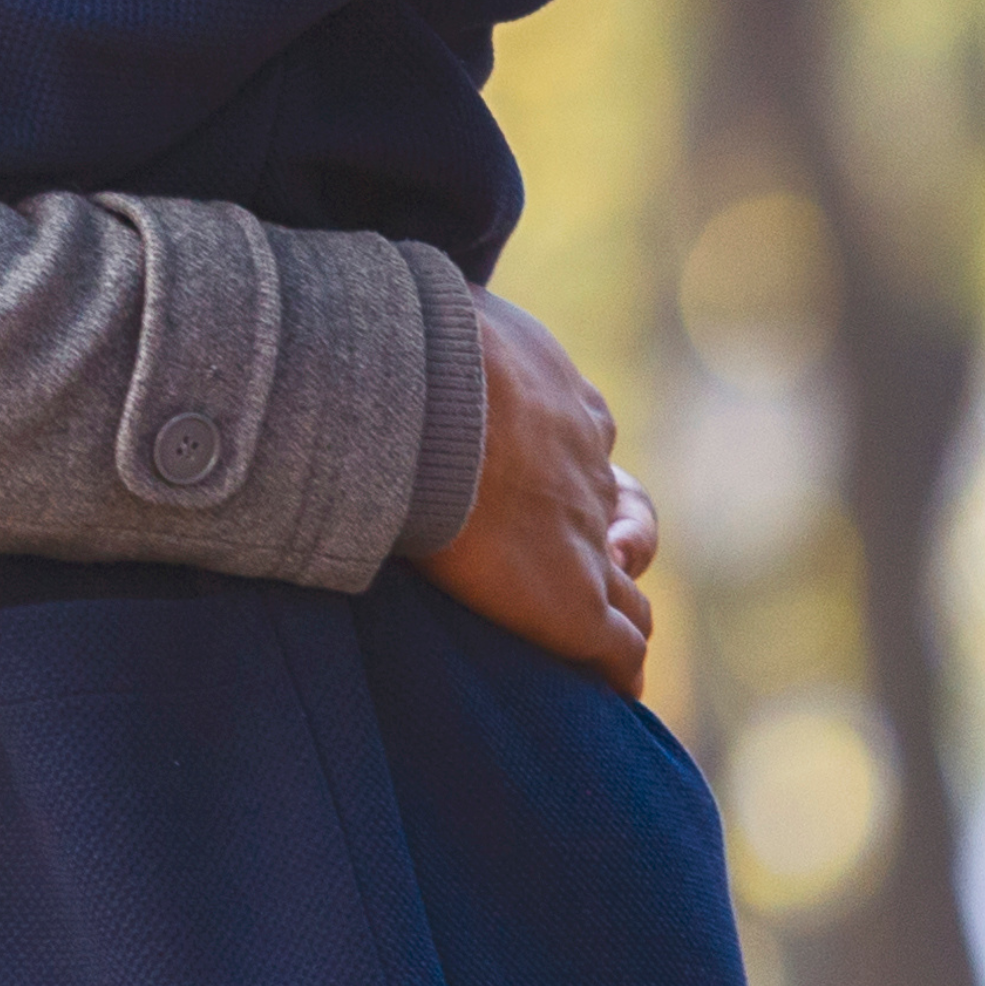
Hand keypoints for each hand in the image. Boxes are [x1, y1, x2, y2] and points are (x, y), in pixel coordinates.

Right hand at [413, 291, 656, 688]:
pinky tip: (613, 686)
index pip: (587, 436)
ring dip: (620, 603)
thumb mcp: (436, 311)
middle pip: (625, 509)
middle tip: (604, 545)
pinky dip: (619, 668)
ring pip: (630, 585)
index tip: (547, 473)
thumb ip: (420, 316)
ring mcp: (586, 541)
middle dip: (621, 530)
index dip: (577, 462)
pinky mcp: (575, 604)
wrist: (431, 398)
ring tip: (603, 622)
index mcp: (559, 404)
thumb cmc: (418, 346)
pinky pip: (619, 649)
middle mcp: (585, 473)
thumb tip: (354, 299)